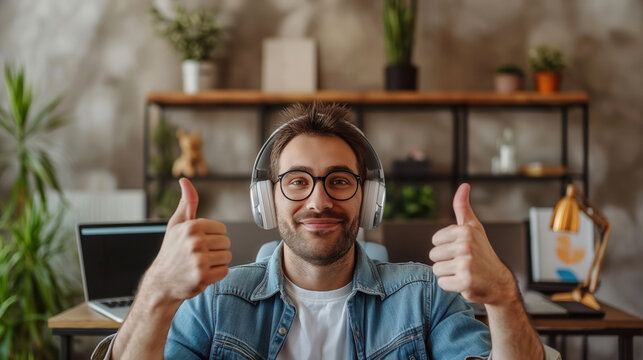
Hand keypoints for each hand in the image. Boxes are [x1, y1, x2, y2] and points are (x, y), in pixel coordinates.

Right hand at [143, 178, 230, 301]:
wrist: (161, 282)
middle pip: (226, 243)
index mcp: (191, 227)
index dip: (212, 236)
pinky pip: (225, 271)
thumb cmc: (171, 251)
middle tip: (198, 255)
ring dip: (217, 262)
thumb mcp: (176, 224)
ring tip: (201, 264)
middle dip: (216, 249)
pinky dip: (216, 274)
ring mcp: (199, 260)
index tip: (199, 242)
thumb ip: (187, 202)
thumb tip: (185, 181)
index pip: (222, 229)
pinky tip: (202, 273)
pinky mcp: (203, 277)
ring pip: (227, 257)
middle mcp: (195, 242)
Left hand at [429, 183, 517, 305]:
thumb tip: (463, 185)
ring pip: (437, 269)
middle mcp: (466, 246)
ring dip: (448, 273)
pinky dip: (451, 286)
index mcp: (465, 231)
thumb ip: (463, 208)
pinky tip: (464, 282)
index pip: (435, 240)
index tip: (460, 250)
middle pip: (434, 255)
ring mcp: (466, 264)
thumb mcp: (474, 228)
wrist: (499, 282)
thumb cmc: (483, 253)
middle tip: (463, 263)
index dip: (445, 247)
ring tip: (463, 272)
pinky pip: (442, 283)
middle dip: (446, 261)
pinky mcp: (465, 281)